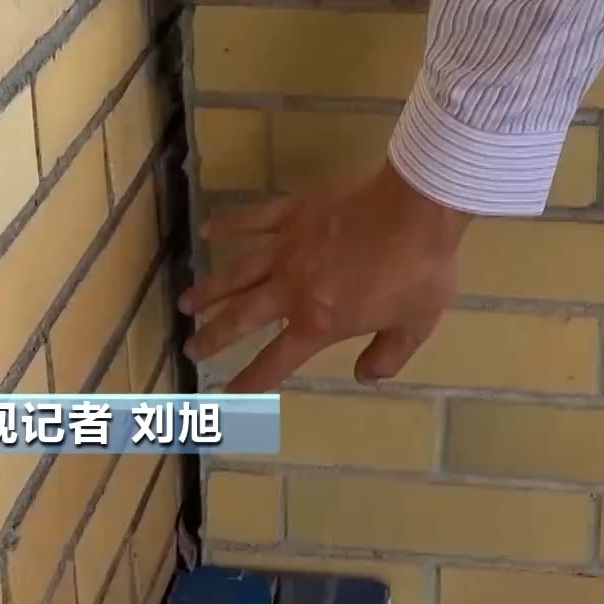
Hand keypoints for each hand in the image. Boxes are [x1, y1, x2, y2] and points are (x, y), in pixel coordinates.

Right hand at [179, 160, 470, 392]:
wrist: (417, 208)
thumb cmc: (419, 270)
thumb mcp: (413, 326)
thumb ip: (386, 355)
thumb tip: (365, 376)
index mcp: (319, 322)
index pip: (275, 361)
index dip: (248, 381)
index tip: (226, 395)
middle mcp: (291, 289)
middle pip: (241, 317)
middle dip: (213, 336)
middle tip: (191, 349)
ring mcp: (288, 247)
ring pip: (237, 273)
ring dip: (209, 290)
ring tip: (185, 302)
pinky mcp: (294, 212)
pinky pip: (254, 220)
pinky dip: (229, 225)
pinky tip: (208, 230)